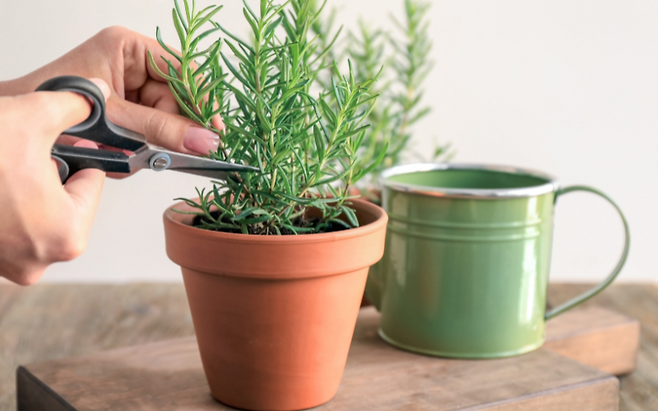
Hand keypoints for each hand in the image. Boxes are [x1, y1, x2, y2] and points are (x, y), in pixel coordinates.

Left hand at [0, 26, 221, 156]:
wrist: (15, 130)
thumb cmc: (52, 107)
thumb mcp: (114, 117)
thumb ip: (162, 129)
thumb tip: (205, 140)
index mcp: (127, 48)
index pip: (182, 70)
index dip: (202, 100)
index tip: (214, 129)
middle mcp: (131, 65)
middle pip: (176, 99)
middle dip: (171, 130)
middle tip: (174, 152)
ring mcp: (128, 89)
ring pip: (164, 121)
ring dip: (151, 144)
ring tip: (125, 153)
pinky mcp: (124, 113)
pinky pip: (149, 133)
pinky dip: (138, 151)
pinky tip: (119, 154)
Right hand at [0, 79, 108, 284]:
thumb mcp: (33, 116)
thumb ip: (76, 105)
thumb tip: (97, 92)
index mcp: (67, 235)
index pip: (92, 182)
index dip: (80, 154)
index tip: (66, 143)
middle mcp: (40, 261)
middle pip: (66, 201)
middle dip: (52, 174)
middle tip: (28, 155)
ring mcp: (8, 266)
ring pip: (36, 215)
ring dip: (27, 190)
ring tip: (5, 169)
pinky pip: (8, 229)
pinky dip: (5, 208)